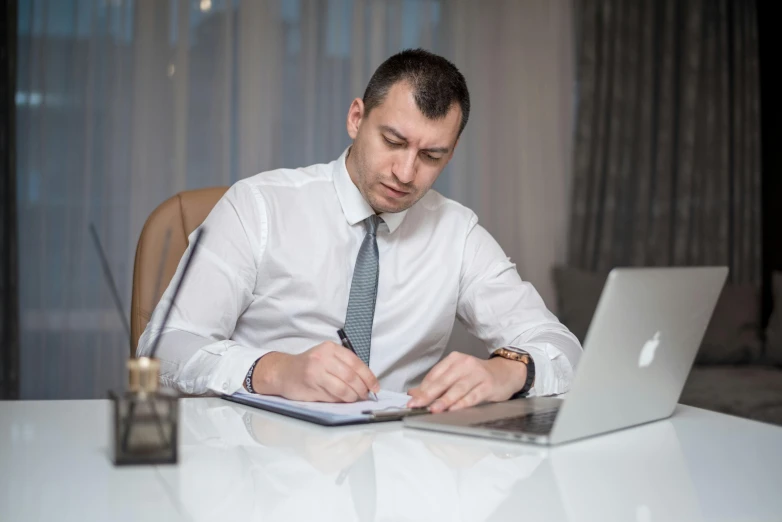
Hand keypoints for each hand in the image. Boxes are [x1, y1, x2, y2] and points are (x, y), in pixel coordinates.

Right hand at [252, 342, 379, 402]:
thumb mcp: (326, 358)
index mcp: (330, 348)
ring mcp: (316, 371)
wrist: (284, 372)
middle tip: (365, 395)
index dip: (368, 377)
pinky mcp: (311, 385)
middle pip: (351, 377)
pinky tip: (341, 399)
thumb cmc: (309, 366)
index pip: (356, 363)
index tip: (375, 387)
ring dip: (352, 397)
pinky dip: (340, 400)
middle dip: (362, 389)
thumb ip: (344, 366)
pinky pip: (332, 396)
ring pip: (343, 388)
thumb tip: (366, 383)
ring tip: (353, 398)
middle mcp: (323, 357)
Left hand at [407, 352, 526, 412]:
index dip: (422, 388)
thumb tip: (414, 392)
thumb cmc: (478, 375)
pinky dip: (462, 403)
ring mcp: (477, 374)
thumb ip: (437, 383)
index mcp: (454, 359)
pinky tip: (453, 409)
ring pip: (457, 389)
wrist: (505, 372)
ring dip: (444, 400)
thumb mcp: (457, 375)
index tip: (412, 399)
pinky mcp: (488, 385)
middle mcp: (465, 364)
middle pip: (443, 381)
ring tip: (433, 409)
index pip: (434, 375)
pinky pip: (472, 395)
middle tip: (416, 404)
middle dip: (428, 395)